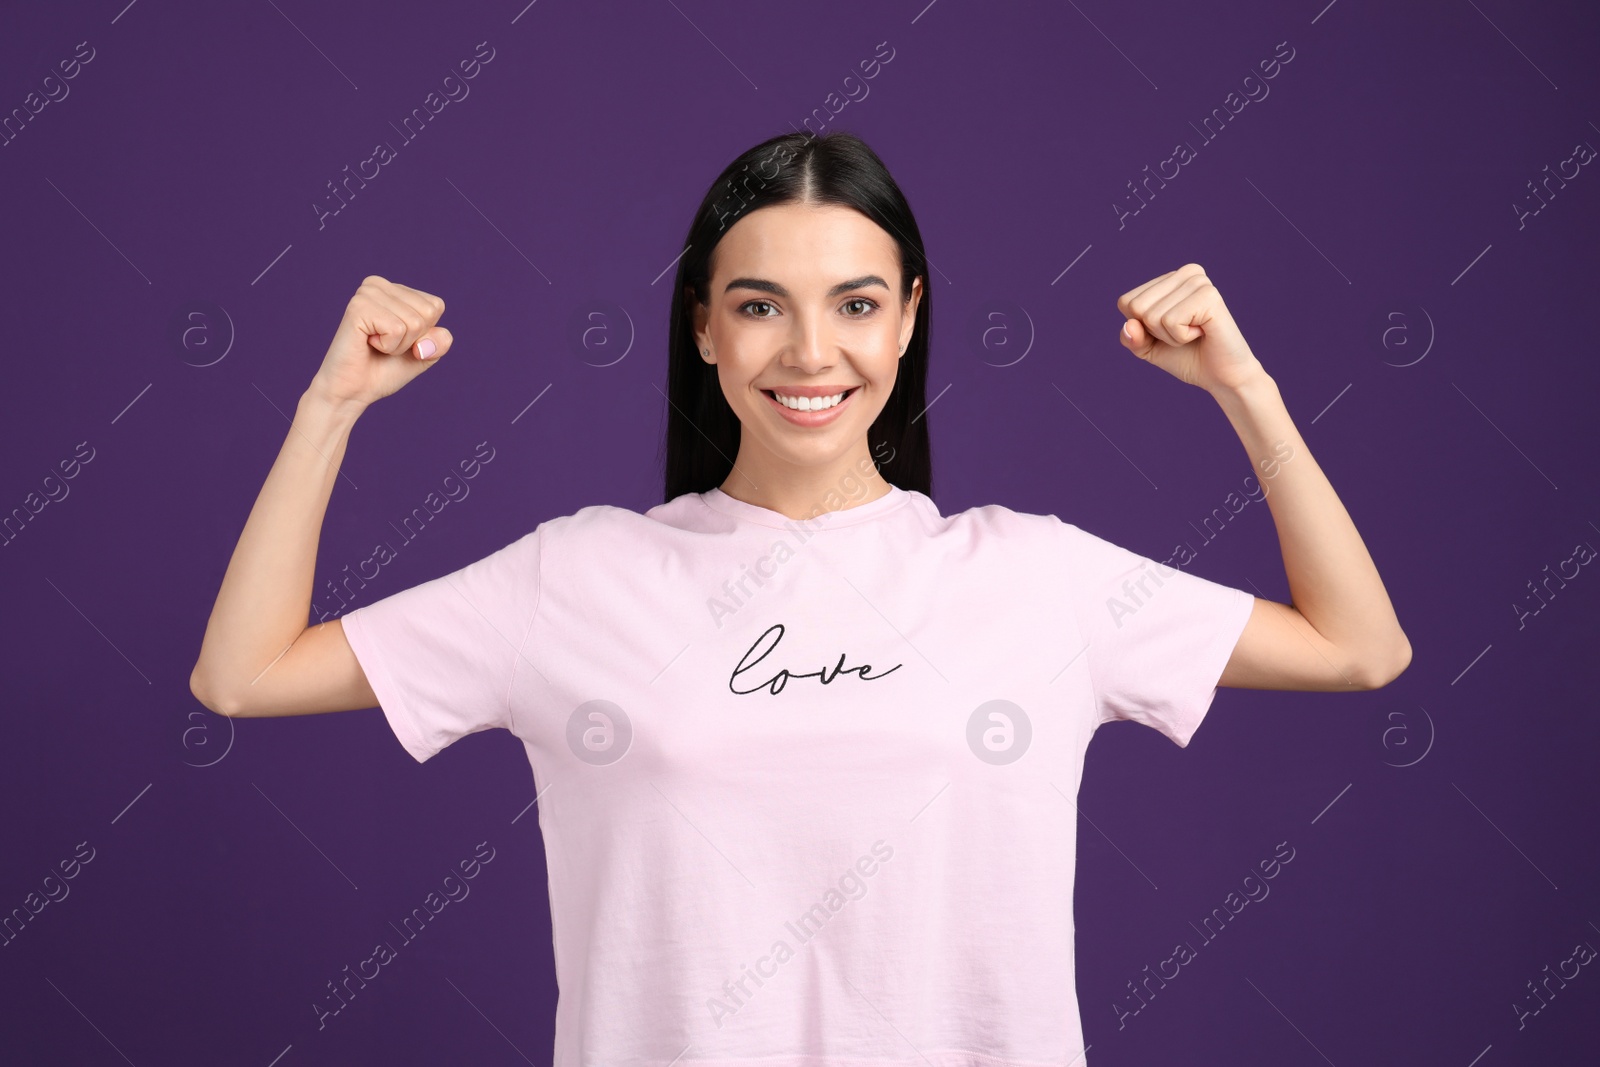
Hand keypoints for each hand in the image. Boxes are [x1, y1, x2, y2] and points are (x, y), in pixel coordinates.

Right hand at [308, 275, 452, 407]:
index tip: (399, 342)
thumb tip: (431, 336)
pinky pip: (397, 329)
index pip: (436, 306)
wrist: (353, 391)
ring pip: (414, 322)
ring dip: (399, 345)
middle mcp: (379, 285)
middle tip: (385, 346)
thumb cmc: (384, 370)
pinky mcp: (358, 307)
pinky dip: (388, 346)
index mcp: (395, 290)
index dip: (425, 334)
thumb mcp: (423, 355)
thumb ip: (440, 342)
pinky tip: (367, 343)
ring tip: (375, 345)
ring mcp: (367, 293)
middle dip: (412, 340)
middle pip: (428, 313)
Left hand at [1116, 264, 1266, 394]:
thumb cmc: (1187, 357)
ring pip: (1152, 315)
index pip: (1126, 302)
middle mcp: (1186, 273)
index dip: (1141, 328)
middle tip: (1183, 334)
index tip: (1168, 332)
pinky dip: (1181, 337)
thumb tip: (1130, 324)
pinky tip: (1202, 333)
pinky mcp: (1209, 296)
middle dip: (1154, 332)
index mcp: (1171, 279)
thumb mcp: (1148, 348)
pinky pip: (1170, 321)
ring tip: (1194, 333)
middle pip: (1136, 307)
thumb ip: (1130, 337)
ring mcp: (1198, 282)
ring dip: (1170, 336)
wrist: (1221, 377)